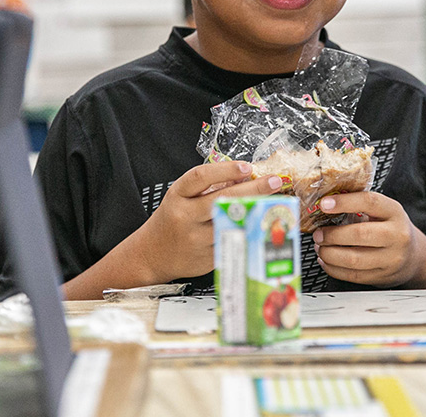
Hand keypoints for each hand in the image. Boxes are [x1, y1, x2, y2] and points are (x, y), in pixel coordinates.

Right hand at [137, 161, 282, 281]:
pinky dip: (246, 232)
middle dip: (252, 190)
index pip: (201, 177)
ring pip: (231, 224)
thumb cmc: (172, 220)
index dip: (225, 170)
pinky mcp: (206, 258)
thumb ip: (208, 187)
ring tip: (272, 202)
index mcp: (177, 196)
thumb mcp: (181, 197)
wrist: (152, 254)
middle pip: (222, 200)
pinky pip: (231, 242)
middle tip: (273, 182)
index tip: (247, 166)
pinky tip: (259, 224)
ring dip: (255, 212)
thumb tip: (244, 177)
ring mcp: (196, 240)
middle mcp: (185, 217)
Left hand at [311, 191, 423, 287]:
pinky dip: (333, 268)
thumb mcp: (384, 211)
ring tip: (320, 247)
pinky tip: (327, 260)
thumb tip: (326, 204)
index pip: (369, 202)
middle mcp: (396, 235)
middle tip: (318, 234)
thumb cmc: (391, 229)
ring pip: (353, 259)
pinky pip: (353, 275)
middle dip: (332, 235)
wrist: (413, 256)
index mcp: (394, 212)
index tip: (324, 204)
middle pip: (359, 234)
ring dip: (329, 253)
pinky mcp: (382, 276)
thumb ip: (360, 206)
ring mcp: (391, 259)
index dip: (344, 202)